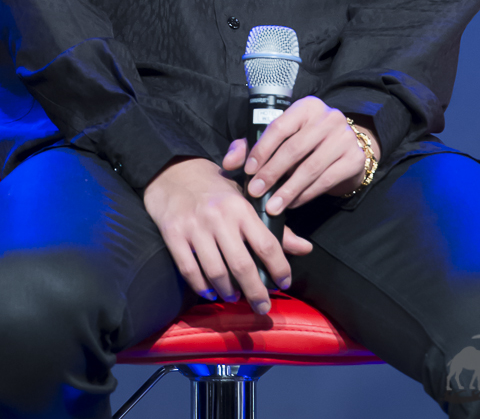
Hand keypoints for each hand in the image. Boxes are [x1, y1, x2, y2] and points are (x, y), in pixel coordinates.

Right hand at [143, 157, 312, 314]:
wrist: (174, 172)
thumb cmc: (216, 188)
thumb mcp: (246, 199)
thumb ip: (274, 226)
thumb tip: (305, 248)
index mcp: (240, 207)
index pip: (266, 243)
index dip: (278, 268)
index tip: (284, 283)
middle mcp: (218, 217)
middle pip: (241, 265)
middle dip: (255, 292)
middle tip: (263, 307)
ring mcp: (194, 227)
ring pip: (216, 272)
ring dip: (228, 292)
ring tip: (235, 298)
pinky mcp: (173, 235)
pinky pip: (189, 270)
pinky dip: (201, 287)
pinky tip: (211, 292)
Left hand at [222, 96, 380, 215]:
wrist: (345, 148)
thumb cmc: (305, 142)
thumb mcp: (279, 138)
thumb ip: (250, 146)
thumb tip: (228, 162)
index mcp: (307, 107)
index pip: (280, 126)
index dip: (262, 150)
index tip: (248, 171)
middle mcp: (328, 117)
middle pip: (295, 148)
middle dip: (272, 173)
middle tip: (256, 192)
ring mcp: (344, 137)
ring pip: (311, 167)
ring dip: (288, 190)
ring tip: (273, 206)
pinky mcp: (354, 158)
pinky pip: (326, 180)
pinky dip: (306, 195)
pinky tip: (293, 203)